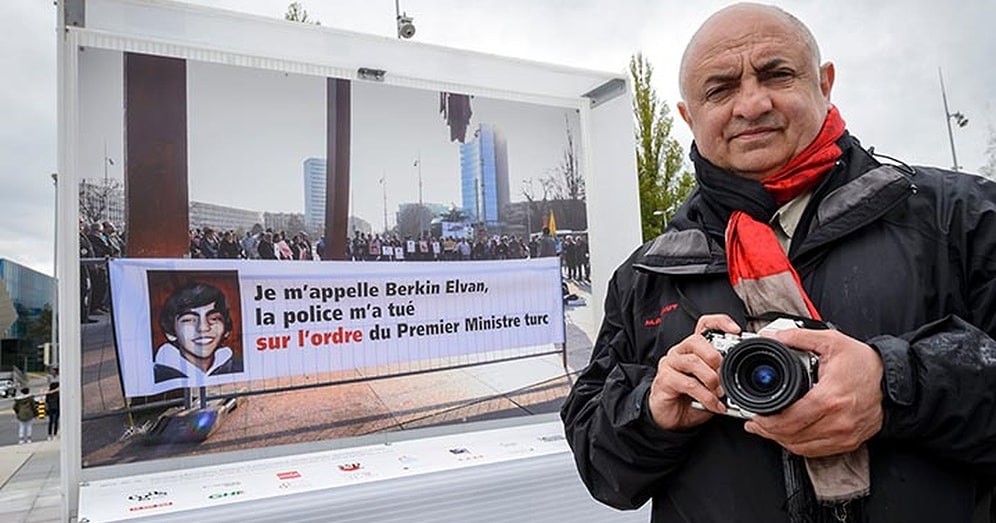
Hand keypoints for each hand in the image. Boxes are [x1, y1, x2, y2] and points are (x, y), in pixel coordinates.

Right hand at [647, 314, 740, 430]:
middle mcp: (680, 352)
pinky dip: (706, 396)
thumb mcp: (712, 385)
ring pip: (693, 361)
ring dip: (712, 379)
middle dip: (715, 357)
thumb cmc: (690, 398)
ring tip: (720, 393)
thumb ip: (722, 376)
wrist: (670, 417)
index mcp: (693, 349)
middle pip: (697, 340)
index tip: (736, 331)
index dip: (720, 323)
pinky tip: (714, 405)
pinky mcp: (664, 380)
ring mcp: (670, 364)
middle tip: (724, 375)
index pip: (704, 325)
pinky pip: (689, 384)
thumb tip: (740, 375)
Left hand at [744, 328, 883, 456]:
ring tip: (767, 429)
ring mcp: (845, 435)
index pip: (791, 419)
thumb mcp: (832, 342)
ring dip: (780, 440)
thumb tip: (774, 338)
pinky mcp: (849, 442)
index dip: (768, 421)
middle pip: (793, 436)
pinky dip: (798, 445)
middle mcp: (839, 421)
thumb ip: (799, 338)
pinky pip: (816, 451)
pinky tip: (788, 435)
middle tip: (755, 423)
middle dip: (768, 431)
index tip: (755, 416)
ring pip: (802, 447)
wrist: (893, 381)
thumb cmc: (865, 363)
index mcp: (831, 398)